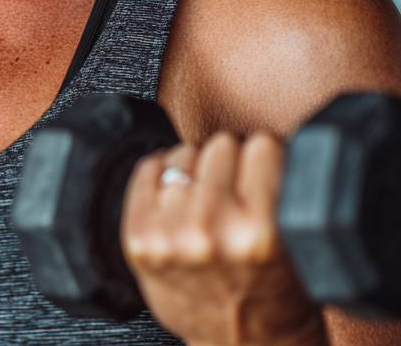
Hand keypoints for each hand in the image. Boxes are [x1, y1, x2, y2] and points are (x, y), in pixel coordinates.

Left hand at [121, 132, 326, 345]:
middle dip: (231, 165)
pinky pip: (148, 169)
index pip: (262, 146)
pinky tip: (178, 200)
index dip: (265, 158)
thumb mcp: (294, 244)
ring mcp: (170, 233)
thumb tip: (260, 138)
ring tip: (209, 202)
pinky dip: (162, 176)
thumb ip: (278, 189)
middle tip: (236, 193)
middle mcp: (211, 230)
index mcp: (261, 231)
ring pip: (184, 154)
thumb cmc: (274, 298)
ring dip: (197, 171)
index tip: (264, 170)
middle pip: (222, 145)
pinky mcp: (140, 238)